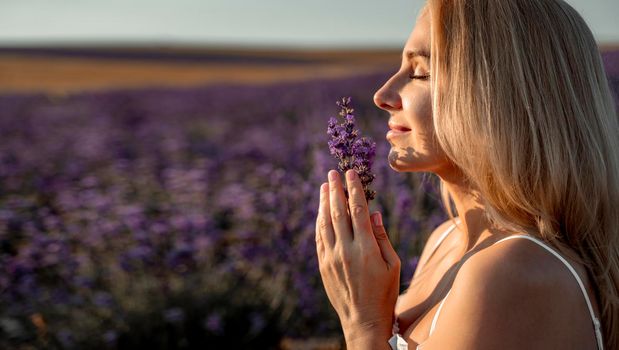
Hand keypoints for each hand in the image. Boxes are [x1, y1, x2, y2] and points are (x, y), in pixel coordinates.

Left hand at [315, 169, 400, 342]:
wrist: (364, 319)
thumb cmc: (385, 292)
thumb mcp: (393, 265)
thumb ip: (382, 237)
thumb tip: (373, 213)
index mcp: (366, 248)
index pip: (358, 210)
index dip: (354, 189)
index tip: (352, 174)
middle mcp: (346, 250)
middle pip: (338, 212)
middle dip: (335, 190)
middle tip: (333, 173)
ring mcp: (331, 258)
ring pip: (325, 223)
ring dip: (323, 202)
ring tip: (324, 186)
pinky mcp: (323, 265)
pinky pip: (319, 238)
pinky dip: (320, 221)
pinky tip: (321, 211)